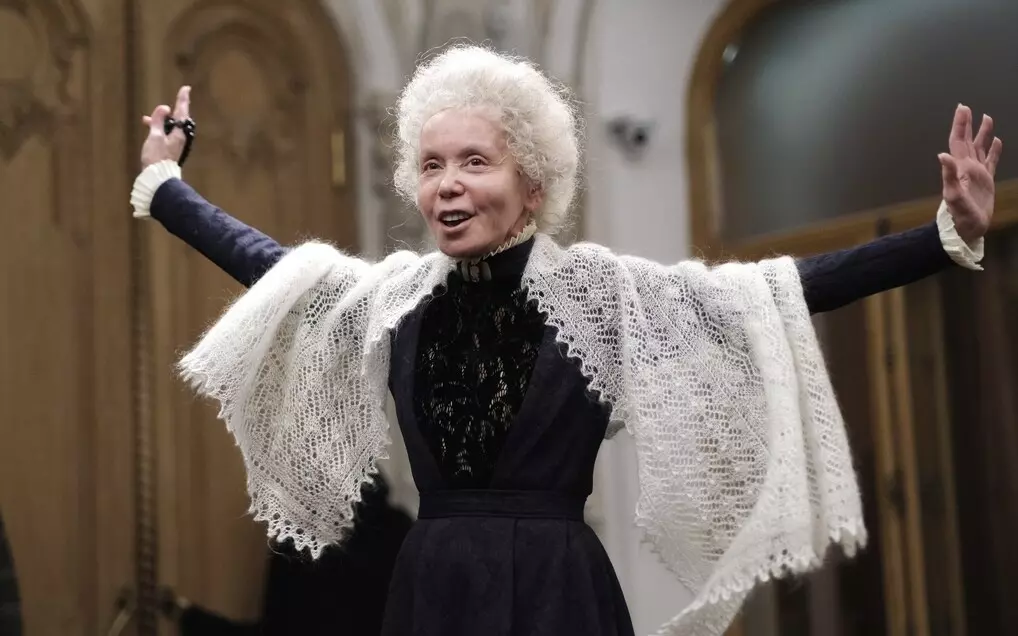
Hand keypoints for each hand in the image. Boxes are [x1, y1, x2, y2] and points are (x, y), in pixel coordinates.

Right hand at [140, 86, 190, 168]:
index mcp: (179, 133)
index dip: (183, 100)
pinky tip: (148, 130)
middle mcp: (180, 138)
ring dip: (160, 122)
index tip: (186, 88)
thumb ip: (159, 121)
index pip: (182, 112)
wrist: (157, 178)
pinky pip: (166, 134)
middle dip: (168, 112)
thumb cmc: (156, 157)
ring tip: (146, 120)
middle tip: (162, 106)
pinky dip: (159, 129)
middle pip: (178, 120)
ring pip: (170, 127)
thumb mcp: (155, 136)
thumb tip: (164, 108)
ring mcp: (176, 144)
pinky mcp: (171, 150)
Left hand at [939, 104, 1002, 243]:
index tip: (962, 108)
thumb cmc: (959, 215)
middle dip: (967, 124)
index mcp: (959, 167)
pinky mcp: (986, 181)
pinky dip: (994, 149)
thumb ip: (948, 175)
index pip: (958, 141)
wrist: (967, 229)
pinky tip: (997, 141)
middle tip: (966, 108)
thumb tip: (942, 155)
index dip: (960, 125)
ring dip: (982, 133)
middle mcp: (966, 167)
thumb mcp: (953, 195)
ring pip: (979, 147)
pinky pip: (991, 160)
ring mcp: (976, 173)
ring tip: (986, 118)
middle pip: (967, 141)